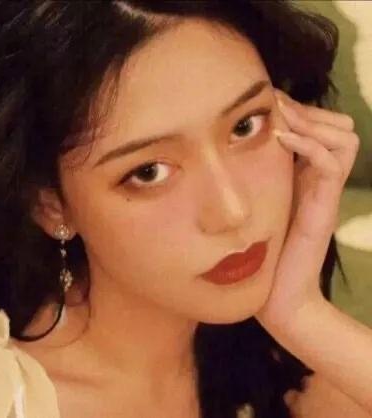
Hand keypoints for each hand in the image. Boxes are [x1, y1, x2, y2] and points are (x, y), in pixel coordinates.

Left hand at [256, 89, 359, 328]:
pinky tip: (281, 138)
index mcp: (306, 178)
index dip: (297, 110)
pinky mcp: (324, 208)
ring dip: (310, 121)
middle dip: (307, 110)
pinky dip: (308, 144)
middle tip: (274, 106)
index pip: (320, 128)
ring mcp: (325, 194)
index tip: (266, 102)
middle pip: (339, 127)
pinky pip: (331, 162)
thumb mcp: (258, 205)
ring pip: (343, 138)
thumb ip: (256, 181)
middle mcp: (321, 182)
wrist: (277, 296)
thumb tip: (231, 153)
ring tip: (279, 120)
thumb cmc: (261, 252)